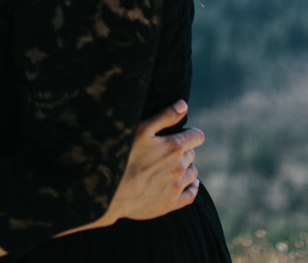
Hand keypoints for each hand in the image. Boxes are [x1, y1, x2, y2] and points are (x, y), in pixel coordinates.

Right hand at [103, 101, 202, 223]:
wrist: (110, 192)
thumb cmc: (123, 156)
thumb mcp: (141, 129)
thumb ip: (165, 116)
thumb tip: (184, 105)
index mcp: (175, 147)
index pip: (197, 137)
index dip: (190, 133)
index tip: (181, 134)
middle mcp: (180, 167)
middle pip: (192, 154)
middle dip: (183, 150)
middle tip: (166, 151)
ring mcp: (177, 186)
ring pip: (193, 173)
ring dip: (186, 168)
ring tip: (172, 167)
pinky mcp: (172, 203)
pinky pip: (191, 195)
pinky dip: (192, 187)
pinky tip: (189, 185)